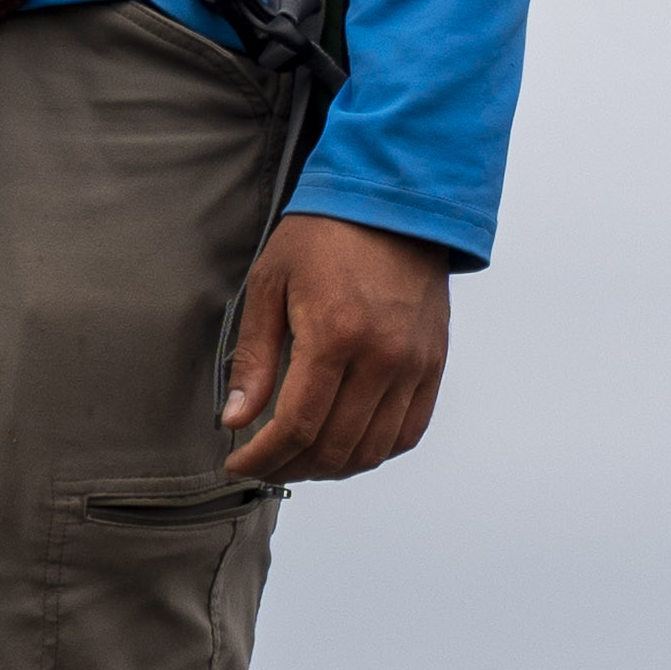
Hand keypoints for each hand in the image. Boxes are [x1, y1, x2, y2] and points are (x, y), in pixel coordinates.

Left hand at [220, 215, 453, 484]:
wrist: (392, 201)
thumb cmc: (324, 237)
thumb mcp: (270, 285)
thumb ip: (253, 359)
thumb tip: (236, 420)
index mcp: (334, 335)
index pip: (297, 426)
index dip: (262, 458)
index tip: (238, 464)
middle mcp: (382, 357)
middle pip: (334, 447)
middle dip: (289, 468)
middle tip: (262, 464)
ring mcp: (414, 364)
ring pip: (372, 449)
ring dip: (330, 468)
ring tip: (297, 461)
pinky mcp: (434, 364)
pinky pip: (408, 432)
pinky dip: (374, 452)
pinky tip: (344, 447)